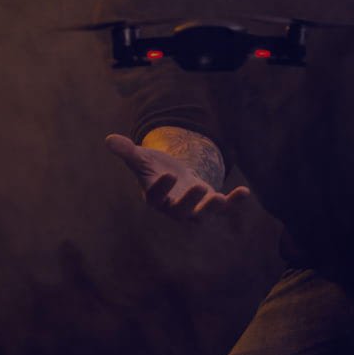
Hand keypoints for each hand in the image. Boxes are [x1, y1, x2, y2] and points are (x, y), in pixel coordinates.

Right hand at [105, 134, 250, 222]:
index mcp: (155, 198)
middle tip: (199, 189)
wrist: (173, 176)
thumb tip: (109, 139)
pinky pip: (223, 208)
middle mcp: (173, 208)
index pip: (157, 197)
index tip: (168, 175)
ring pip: (202, 215)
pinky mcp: (209, 204)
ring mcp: (193, 209)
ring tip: (221, 198)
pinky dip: (234, 202)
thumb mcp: (142, 158)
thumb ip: (127, 152)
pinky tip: (244, 192)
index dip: (162, 188)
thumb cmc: (153, 167)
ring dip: (212, 208)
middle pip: (181, 212)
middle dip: (190, 202)